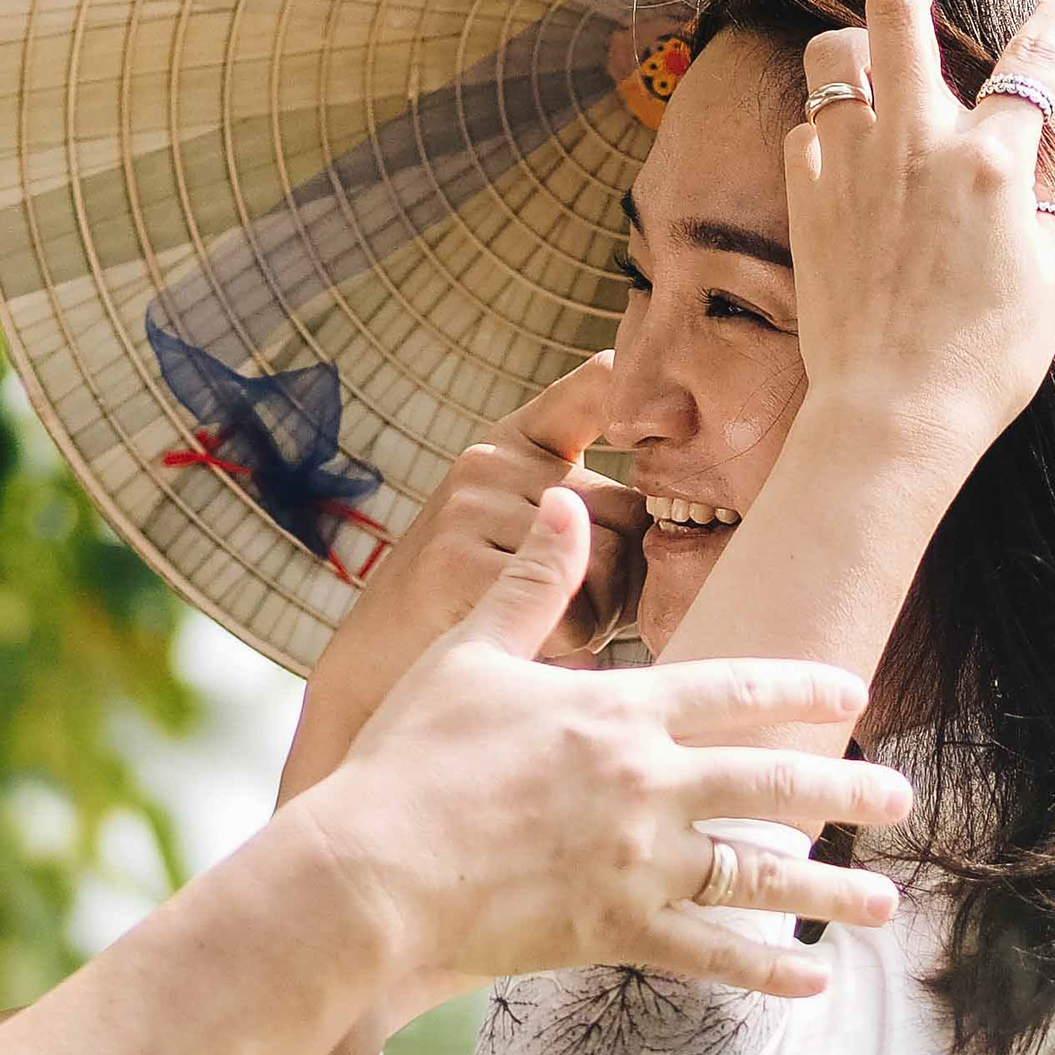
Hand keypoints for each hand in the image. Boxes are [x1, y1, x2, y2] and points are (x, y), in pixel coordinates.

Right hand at [282, 492, 913, 996]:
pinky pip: (710, 952)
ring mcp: (637, 861)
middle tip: (899, 797)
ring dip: (828, 890)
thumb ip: (532, 584)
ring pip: (757, 873)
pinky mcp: (617, 929)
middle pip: (770, 779)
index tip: (851, 690)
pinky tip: (812, 979)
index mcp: (616, 710)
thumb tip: (567, 500)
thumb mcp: (467, 653)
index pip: (733, 686)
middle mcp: (645, 782)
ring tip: (882, 901)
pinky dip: (766, 969)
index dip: (799, 685)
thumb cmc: (409, 757)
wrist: (373, 867)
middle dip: (843, 787)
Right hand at [286, 353, 646, 804]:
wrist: (376, 669)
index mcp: (513, 445)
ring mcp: (468, 506)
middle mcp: (490, 461)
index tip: (664, 394)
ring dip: (599, 619)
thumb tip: (677, 521)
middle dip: (626, 579)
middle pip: (629, 517)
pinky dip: (569, 646)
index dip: (627, 385)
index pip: (589, 391)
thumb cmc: (473, 609)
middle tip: (577, 614)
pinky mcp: (455, 561)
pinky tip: (531, 650)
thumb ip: (588, 513)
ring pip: (607, 567)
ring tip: (545, 632)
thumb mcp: (524, 535)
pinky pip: (569, 609)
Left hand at [785, 0, 1054, 470]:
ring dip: (854, 43)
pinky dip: (828, 126)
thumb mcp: (1047, 267)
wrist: (894, 413)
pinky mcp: (804, 200)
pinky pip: (806, 129)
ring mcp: (850, 167)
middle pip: (897, 11)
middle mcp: (915, 146)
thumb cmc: (987, 357)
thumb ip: (1047, 176)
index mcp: (990, 163)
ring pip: (833, 58)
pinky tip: (846, 146)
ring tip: (876, 54)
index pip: (1036, 59)